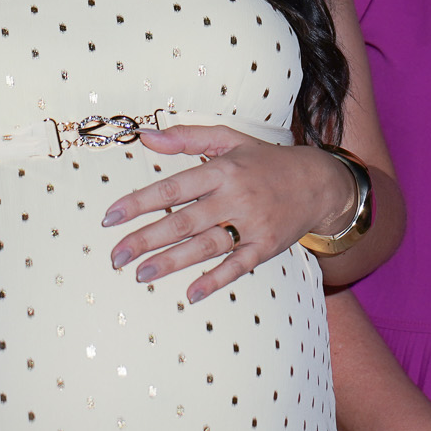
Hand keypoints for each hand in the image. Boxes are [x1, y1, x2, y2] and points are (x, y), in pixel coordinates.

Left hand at [101, 126, 355, 301]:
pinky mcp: (266, 247)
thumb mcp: (230, 139)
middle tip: (116, 256)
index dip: (140, 202)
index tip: (111, 217)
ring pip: (205, 246)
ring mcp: (252, 225)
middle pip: (183, 221)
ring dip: (172, 262)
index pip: (173, 187)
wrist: (319, 183)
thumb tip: (145, 136)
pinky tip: (192, 294)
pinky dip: (215, 280)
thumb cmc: (266, 161)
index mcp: (223, 170)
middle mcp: (235, 197)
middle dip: (147, 239)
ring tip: (140, 274)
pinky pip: (237, 267)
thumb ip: (187, 138)